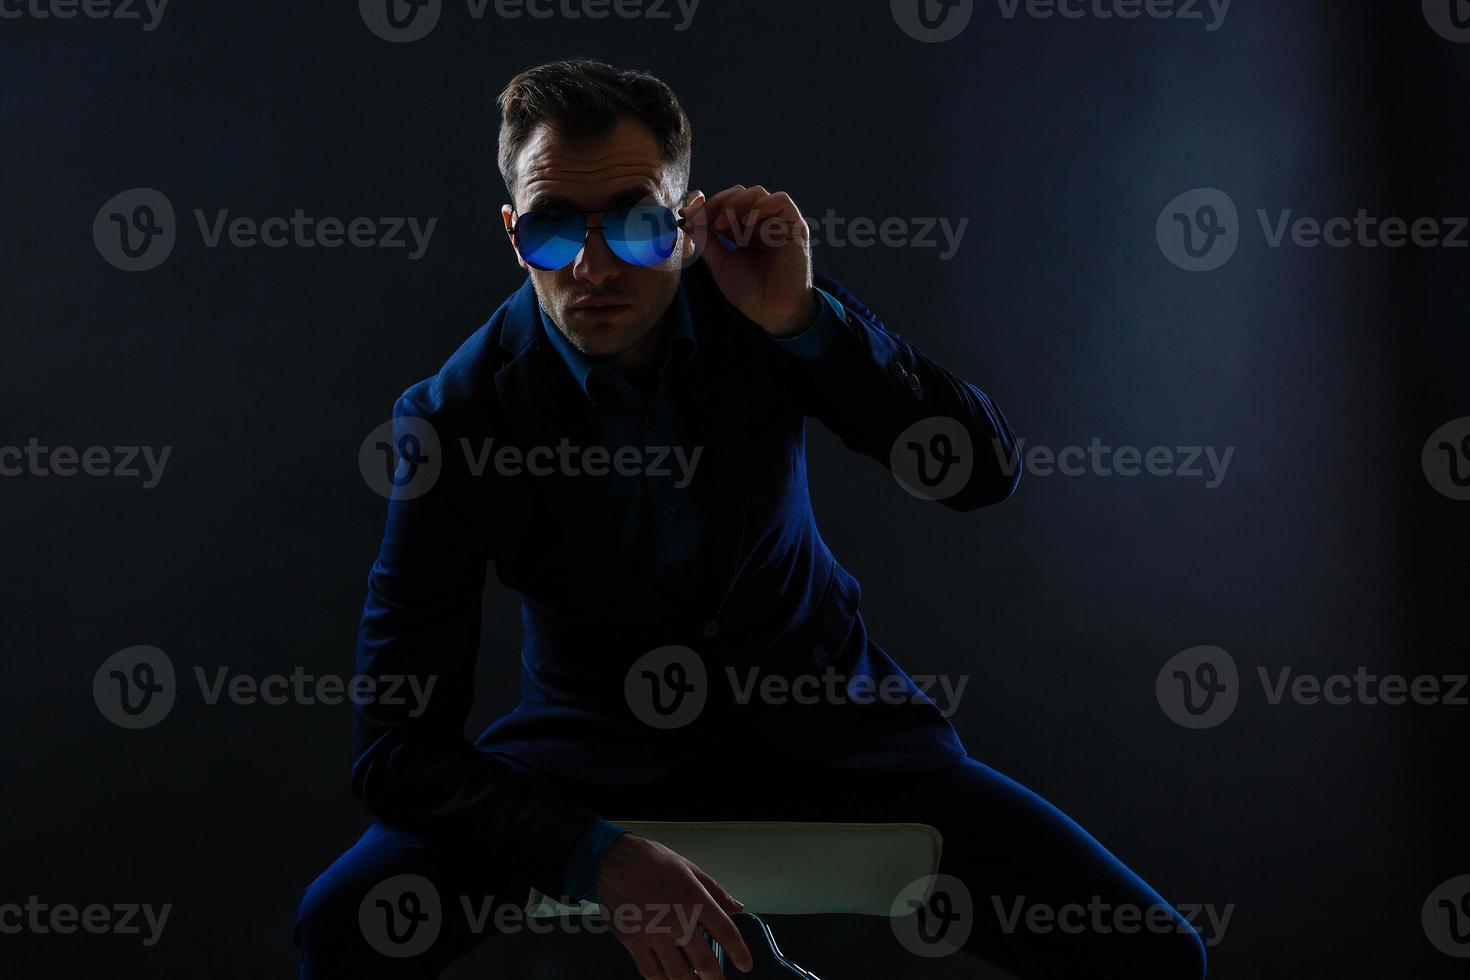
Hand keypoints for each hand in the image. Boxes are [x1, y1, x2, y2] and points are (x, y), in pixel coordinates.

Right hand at [594, 833, 753, 978]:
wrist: (614, 860)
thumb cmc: (651, 860)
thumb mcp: (689, 868)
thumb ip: (715, 891)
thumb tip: (736, 907)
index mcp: (694, 899)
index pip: (725, 931)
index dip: (739, 952)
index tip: (745, 964)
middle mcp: (676, 919)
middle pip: (704, 960)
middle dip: (716, 978)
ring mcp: (653, 933)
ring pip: (677, 972)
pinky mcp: (632, 941)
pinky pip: (650, 971)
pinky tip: (668, 979)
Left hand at [683, 184, 818, 337]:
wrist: (774, 312)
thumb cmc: (751, 293)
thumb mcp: (720, 264)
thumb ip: (706, 240)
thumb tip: (688, 218)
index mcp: (743, 230)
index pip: (725, 204)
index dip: (706, 205)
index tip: (687, 215)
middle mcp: (761, 223)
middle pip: (738, 194)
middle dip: (717, 204)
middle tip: (704, 221)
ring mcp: (777, 223)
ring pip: (756, 193)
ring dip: (735, 204)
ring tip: (722, 227)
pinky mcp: (794, 226)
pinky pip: (781, 201)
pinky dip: (761, 206)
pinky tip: (747, 223)